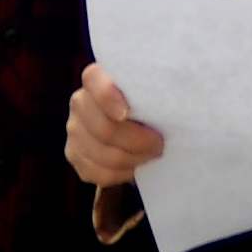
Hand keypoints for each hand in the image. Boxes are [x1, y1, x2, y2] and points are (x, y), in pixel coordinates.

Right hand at [65, 59, 168, 190]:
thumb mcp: (151, 94)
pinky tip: (134, 166)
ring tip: (150, 155)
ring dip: (134, 159)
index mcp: (96, 78)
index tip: (127, 113)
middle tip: (159, 144)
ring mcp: (73, 130)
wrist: (135, 129)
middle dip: (137, 141)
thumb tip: (177, 101)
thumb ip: (152, 93)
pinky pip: (98, 173)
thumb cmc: (149, 107)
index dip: (107, 97)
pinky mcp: (74, 155)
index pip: (93, 79)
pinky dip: (121, 174)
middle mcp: (79, 101)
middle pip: (104, 128)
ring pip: (103, 155)